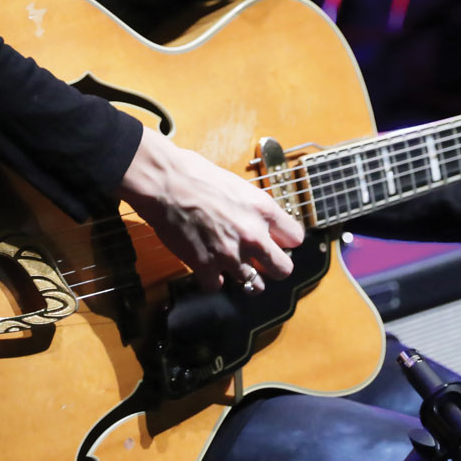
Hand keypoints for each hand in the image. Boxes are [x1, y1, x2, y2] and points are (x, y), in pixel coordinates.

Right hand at [118, 125, 303, 292]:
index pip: (296, 238)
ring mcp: (230, 254)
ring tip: (234, 268)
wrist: (164, 183)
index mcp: (263, 210)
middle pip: (283, 269)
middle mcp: (253, 235)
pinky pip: (217, 286)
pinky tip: (206, 266)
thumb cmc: (194, 174)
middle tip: (261, 262)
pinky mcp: (205, 266)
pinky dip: (211, 279)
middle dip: (273, 267)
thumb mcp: (236, 185)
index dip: (285, 241)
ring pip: (254, 286)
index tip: (277, 242)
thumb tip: (257, 220)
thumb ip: (252, 208)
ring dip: (245, 278)